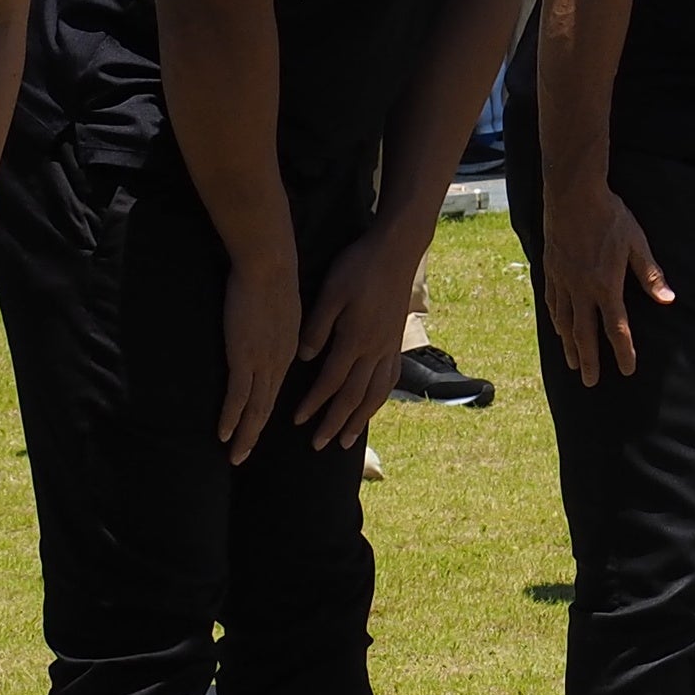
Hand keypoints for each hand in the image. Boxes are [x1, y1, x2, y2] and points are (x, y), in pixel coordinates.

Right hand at [215, 237, 301, 463]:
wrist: (270, 266)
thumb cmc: (273, 280)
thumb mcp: (282, 310)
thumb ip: (278, 330)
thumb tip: (269, 337)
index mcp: (288, 351)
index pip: (275, 390)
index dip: (264, 413)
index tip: (257, 429)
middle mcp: (278, 362)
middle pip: (265, 407)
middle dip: (254, 433)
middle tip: (244, 455)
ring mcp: (262, 362)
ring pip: (254, 408)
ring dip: (244, 434)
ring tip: (236, 455)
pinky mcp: (244, 357)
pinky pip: (237, 396)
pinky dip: (231, 418)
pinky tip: (224, 435)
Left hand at [290, 226, 423, 451]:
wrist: (397, 250)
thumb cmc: (359, 267)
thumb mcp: (331, 292)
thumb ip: (317, 326)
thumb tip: (303, 358)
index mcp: (355, 339)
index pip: (331, 381)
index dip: (313, 403)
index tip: (297, 420)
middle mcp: (375, 349)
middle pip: (353, 396)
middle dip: (335, 422)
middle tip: (319, 445)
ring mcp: (389, 346)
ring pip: (375, 392)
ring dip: (360, 419)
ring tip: (347, 440)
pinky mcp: (396, 340)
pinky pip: (389, 378)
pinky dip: (379, 399)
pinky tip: (372, 405)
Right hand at [542, 188, 673, 387]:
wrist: (573, 195)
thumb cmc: (610, 217)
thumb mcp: (637, 243)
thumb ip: (650, 275)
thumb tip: (668, 300)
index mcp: (606, 286)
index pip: (616, 328)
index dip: (623, 351)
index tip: (627, 370)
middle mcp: (582, 290)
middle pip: (585, 334)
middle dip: (590, 360)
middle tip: (590, 382)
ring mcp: (563, 281)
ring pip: (565, 322)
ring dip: (570, 346)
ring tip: (573, 363)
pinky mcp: (551, 271)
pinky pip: (552, 304)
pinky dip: (556, 321)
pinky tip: (558, 329)